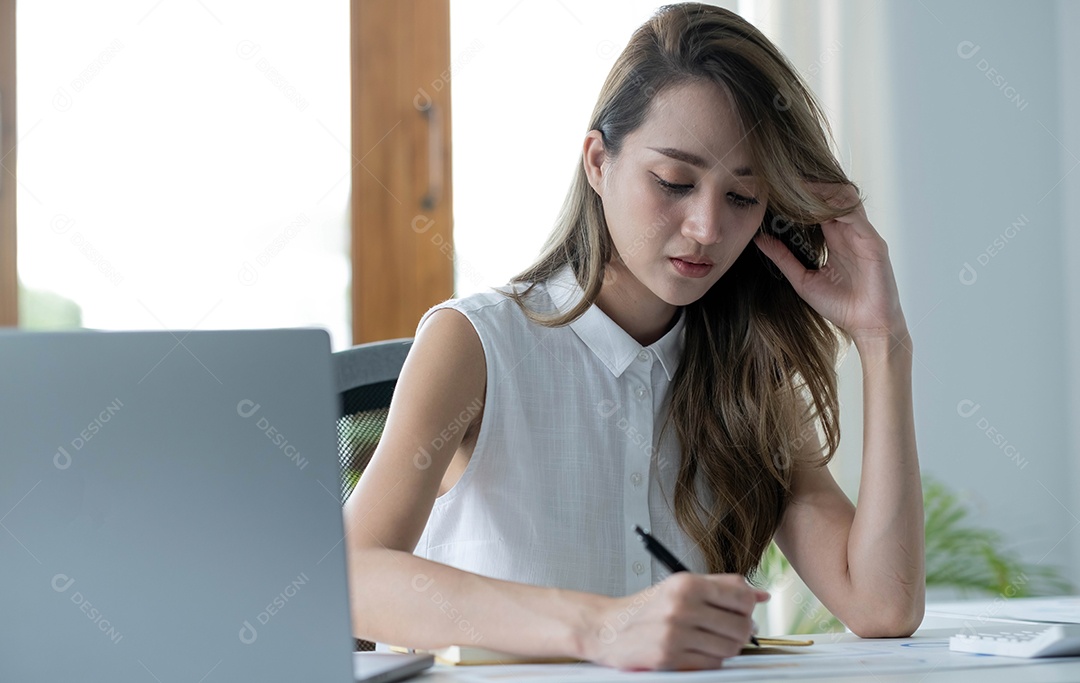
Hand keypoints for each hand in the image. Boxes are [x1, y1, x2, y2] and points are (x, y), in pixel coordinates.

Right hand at [585, 573, 769, 670]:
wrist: (609, 629)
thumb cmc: (647, 608)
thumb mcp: (681, 586)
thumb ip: (722, 586)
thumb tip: (760, 594)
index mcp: (686, 583)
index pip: (741, 598)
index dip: (748, 608)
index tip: (742, 611)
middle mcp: (681, 606)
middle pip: (740, 626)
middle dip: (741, 631)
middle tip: (730, 629)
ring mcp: (675, 634)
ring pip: (729, 648)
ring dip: (726, 647)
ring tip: (711, 640)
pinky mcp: (670, 657)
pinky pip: (711, 663)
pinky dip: (710, 659)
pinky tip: (697, 650)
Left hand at [753, 183, 907, 345]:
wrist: (867, 327)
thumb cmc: (840, 306)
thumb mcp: (802, 279)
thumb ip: (783, 258)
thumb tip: (760, 239)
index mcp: (835, 238)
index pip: (819, 206)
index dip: (800, 195)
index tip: (775, 187)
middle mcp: (849, 232)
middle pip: (832, 195)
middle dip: (809, 185)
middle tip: (783, 178)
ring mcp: (862, 235)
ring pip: (844, 198)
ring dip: (821, 190)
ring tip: (797, 186)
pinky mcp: (873, 243)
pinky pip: (854, 216)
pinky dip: (835, 207)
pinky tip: (816, 206)